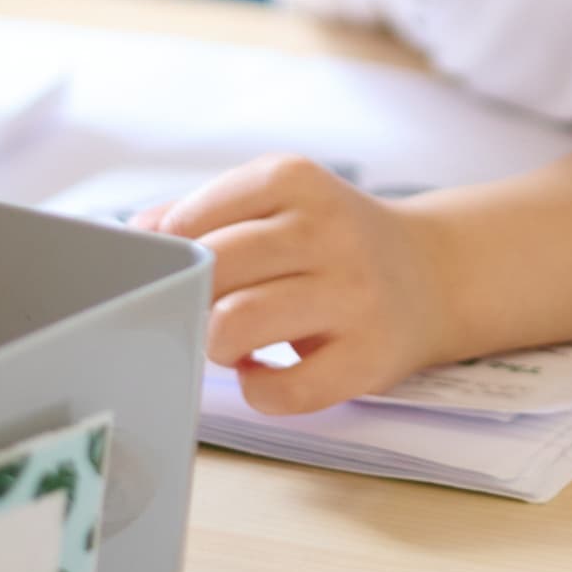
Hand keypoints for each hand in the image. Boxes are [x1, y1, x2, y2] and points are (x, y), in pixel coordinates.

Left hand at [136, 156, 451, 415]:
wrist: (435, 271)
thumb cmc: (335, 240)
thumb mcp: (282, 201)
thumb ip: (208, 212)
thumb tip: (136, 236)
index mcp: (298, 181)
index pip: (196, 218)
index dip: (173, 255)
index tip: (179, 270)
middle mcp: (329, 230)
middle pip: (212, 270)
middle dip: (192, 299)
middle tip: (206, 309)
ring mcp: (353, 295)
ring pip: (235, 325)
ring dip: (218, 342)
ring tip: (234, 340)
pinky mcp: (368, 357)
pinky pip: (283, 390)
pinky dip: (257, 389)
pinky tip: (266, 371)